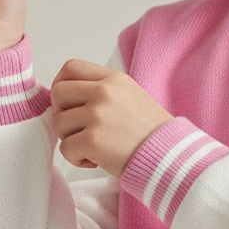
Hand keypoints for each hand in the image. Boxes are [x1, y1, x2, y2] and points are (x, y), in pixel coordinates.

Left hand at [51, 60, 173, 178]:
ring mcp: (97, 115)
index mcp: (113, 79)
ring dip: (70, 140)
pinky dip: (76, 159)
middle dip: (61, 114)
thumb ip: (101, 91)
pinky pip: (65, 149)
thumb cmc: (150, 133)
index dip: (62, 85)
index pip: (70, 68)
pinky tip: (95, 161)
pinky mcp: (93, 139)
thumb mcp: (130, 96)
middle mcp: (104, 92)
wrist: (170, 156)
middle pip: (59, 93)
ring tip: (92, 148)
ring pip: (59, 123)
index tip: (66, 104)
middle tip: (77, 130)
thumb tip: (67, 99)